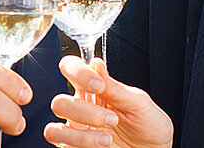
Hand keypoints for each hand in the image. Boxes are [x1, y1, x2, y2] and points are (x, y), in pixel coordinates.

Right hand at [43, 56, 173, 147]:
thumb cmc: (148, 125)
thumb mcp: (138, 103)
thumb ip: (114, 87)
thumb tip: (95, 64)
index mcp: (94, 88)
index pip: (71, 68)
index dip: (77, 72)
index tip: (98, 84)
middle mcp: (80, 107)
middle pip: (59, 102)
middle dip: (86, 112)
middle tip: (112, 118)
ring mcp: (76, 130)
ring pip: (55, 130)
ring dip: (82, 136)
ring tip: (108, 139)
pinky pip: (62, 146)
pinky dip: (82, 145)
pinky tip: (102, 145)